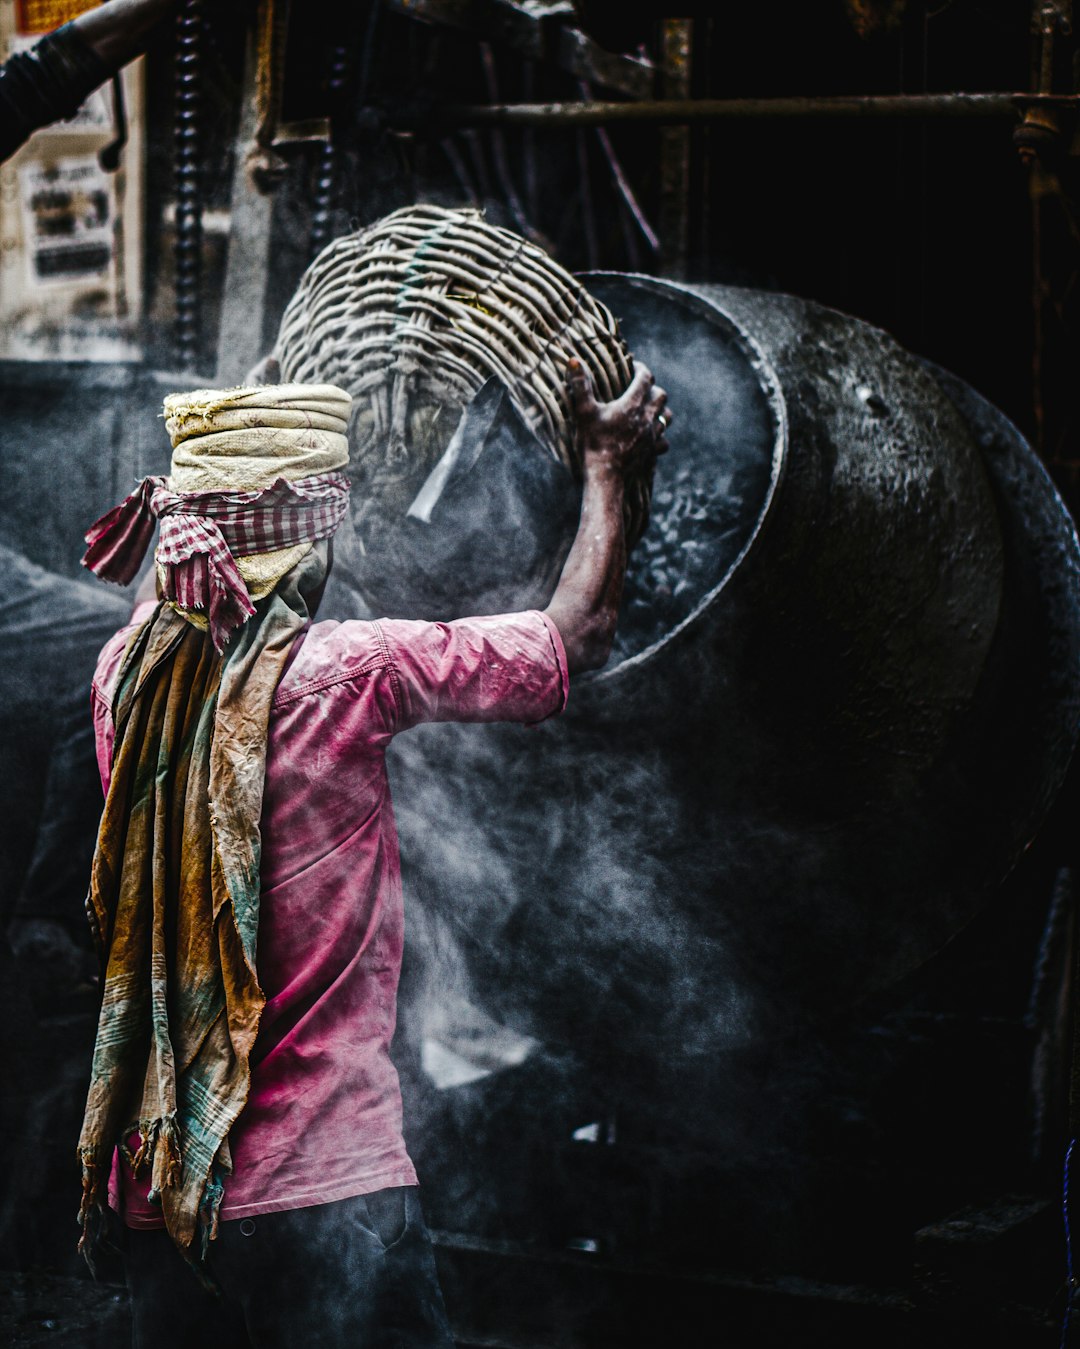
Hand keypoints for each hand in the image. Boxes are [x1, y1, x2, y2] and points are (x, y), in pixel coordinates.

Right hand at [568, 358, 671, 479]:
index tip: (633, 367)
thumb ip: (581, 385)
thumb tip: (573, 360)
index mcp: (633, 404)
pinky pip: (663, 441)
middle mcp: (646, 418)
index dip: (640, 369)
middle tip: (640, 389)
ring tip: (647, 410)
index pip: (646, 377)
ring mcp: (651, 436)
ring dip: (659, 410)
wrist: (605, 475)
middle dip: (652, 389)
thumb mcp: (583, 412)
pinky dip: (659, 436)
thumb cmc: (593, 442)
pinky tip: (649, 436)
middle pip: (661, 395)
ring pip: (666, 417)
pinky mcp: (651, 451)